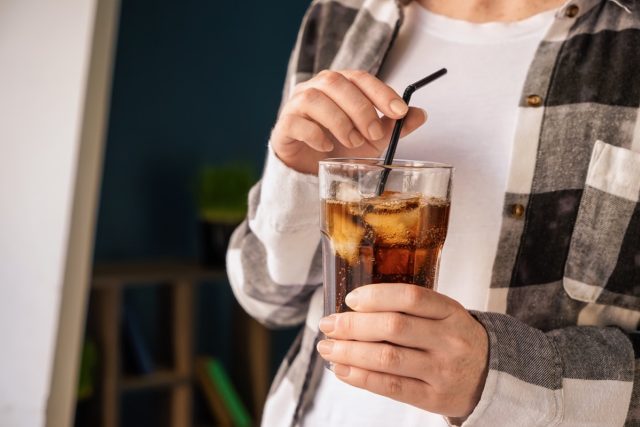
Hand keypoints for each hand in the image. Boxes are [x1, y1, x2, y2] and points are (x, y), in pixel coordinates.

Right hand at [271, 70, 426, 174]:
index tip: (400, 112)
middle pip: (337, 83)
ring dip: (339, 121)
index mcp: (341, 85)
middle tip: (374, 135)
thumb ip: (394, 126)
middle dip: (361, 109)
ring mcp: (298, 104)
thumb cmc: (340, 146)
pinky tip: (326, 148)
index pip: (362, 78)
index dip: (382, 93)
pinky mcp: (285, 125)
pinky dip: (315, 134)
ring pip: (315, 99)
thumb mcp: (373, 139)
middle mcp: (317, 88)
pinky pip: (297, 122)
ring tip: (353, 142)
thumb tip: (420, 114)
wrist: (308, 167)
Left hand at [317, 284, 488, 418]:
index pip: (410, 297)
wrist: (493, 377)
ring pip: (387, 358)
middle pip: (393, 327)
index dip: (376, 296)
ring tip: (327, 348)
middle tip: (328, 324)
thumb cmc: (455, 339)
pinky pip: (391, 386)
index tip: (350, 299)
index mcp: (450, 312)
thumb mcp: (444, 315)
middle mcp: (448, 340)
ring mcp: (441, 371)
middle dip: (353, 325)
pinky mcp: (433, 398)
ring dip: (350, 352)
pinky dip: (361, 377)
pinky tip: (342, 369)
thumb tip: (354, 309)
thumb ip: (409, 309)